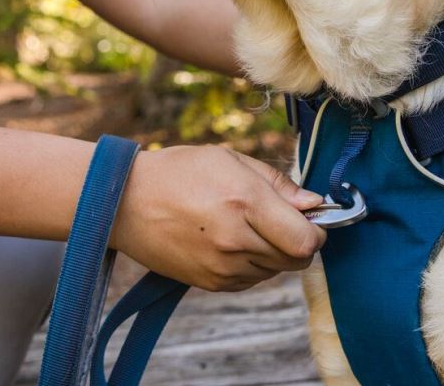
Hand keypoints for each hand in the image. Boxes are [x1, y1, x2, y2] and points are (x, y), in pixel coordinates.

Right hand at [109, 145, 326, 290]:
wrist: (125, 202)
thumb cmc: (181, 172)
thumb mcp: (231, 160)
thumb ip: (278, 184)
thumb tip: (315, 204)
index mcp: (245, 203)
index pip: (307, 240)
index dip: (317, 230)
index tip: (309, 217)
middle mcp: (236, 240)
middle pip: (297, 260)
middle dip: (298, 241)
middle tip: (277, 220)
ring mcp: (222, 267)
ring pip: (275, 271)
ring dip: (274, 253)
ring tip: (245, 226)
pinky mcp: (211, 283)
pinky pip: (251, 280)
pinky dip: (252, 264)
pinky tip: (231, 241)